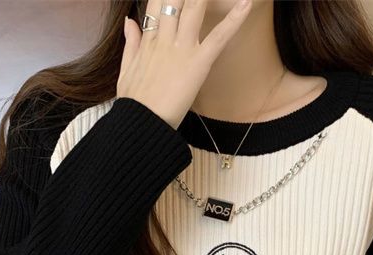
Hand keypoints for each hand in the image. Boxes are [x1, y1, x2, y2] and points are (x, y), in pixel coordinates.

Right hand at [119, 0, 253, 129]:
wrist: (141, 125)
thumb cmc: (134, 105)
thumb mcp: (126, 72)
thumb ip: (131, 44)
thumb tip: (130, 21)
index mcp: (148, 41)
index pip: (157, 2)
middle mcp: (164, 39)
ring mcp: (181, 49)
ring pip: (195, 7)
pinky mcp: (198, 63)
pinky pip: (219, 37)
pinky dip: (234, 19)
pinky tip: (247, 3)